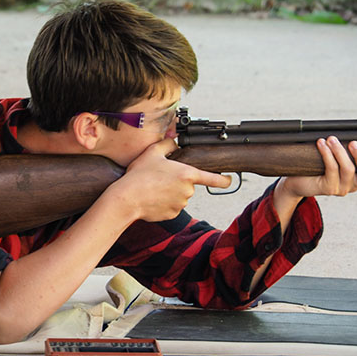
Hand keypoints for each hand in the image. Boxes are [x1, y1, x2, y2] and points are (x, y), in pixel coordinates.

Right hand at [110, 138, 231, 221]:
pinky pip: (172, 207)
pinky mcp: (172, 214)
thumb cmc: (139, 175)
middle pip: (189, 185)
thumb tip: (174, 141)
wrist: (127, 199)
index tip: (229, 179)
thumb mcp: (153, 153)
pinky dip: (165, 203)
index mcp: (187, 174)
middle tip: (160, 178)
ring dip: (171, 192)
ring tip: (154, 187)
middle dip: (178, 182)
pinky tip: (153, 198)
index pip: (214, 179)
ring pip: (180, 196)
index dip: (224, 180)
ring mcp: (181, 204)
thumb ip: (168, 144)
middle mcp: (188, 191)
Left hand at [280, 136, 356, 199]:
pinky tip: (321, 144)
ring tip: (332, 138)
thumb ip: (346, 151)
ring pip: (347, 169)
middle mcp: (352, 186)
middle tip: (354, 142)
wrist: (296, 180)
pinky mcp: (328, 188)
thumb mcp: (334, 158)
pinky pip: (331, 169)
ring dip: (340, 151)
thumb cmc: (316, 166)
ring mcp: (341, 189)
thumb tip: (353, 132)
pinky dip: (327, 154)